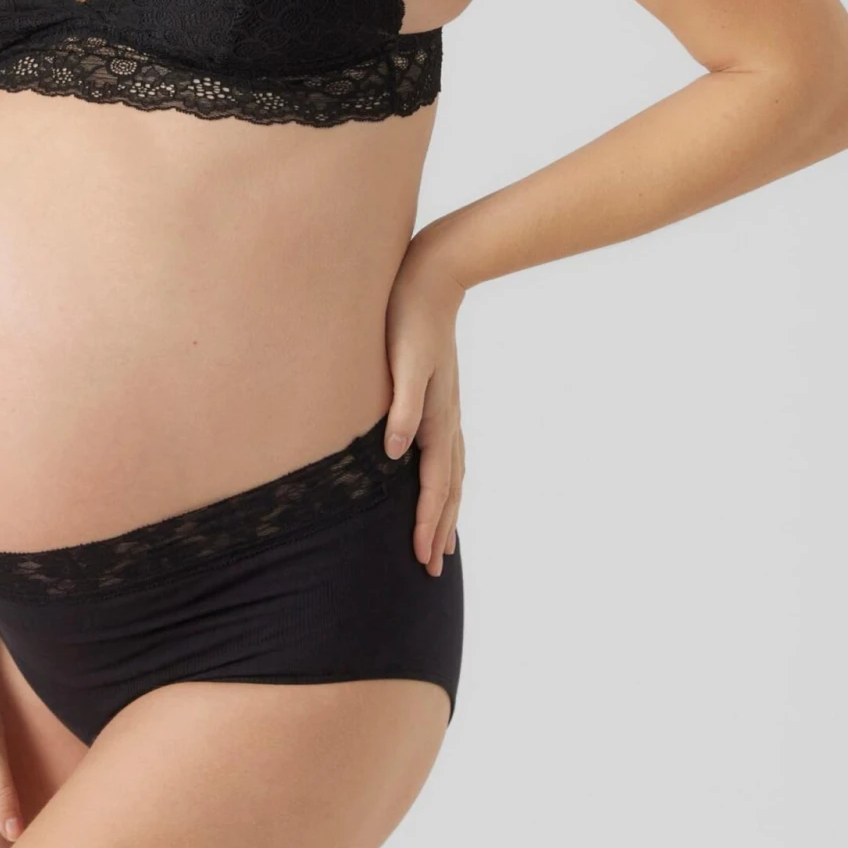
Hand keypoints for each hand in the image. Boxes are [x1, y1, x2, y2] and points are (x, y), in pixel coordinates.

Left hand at [383, 231, 467, 575]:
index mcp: (437, 419)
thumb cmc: (409, 319)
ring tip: (442, 541)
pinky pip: (447, 454)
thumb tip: (395, 452)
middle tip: (431, 569)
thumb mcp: (404, 362)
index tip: (422, 560)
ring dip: (446, 511)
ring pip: (452, 474)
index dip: (428, 524)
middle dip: (440, 530)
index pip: (435, 485)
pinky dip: (446, 480)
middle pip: (449, 488)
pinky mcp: (439, 400)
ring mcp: (447, 411)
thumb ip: (401, 407)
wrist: (431, 278)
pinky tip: (438, 482)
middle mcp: (447, 421)